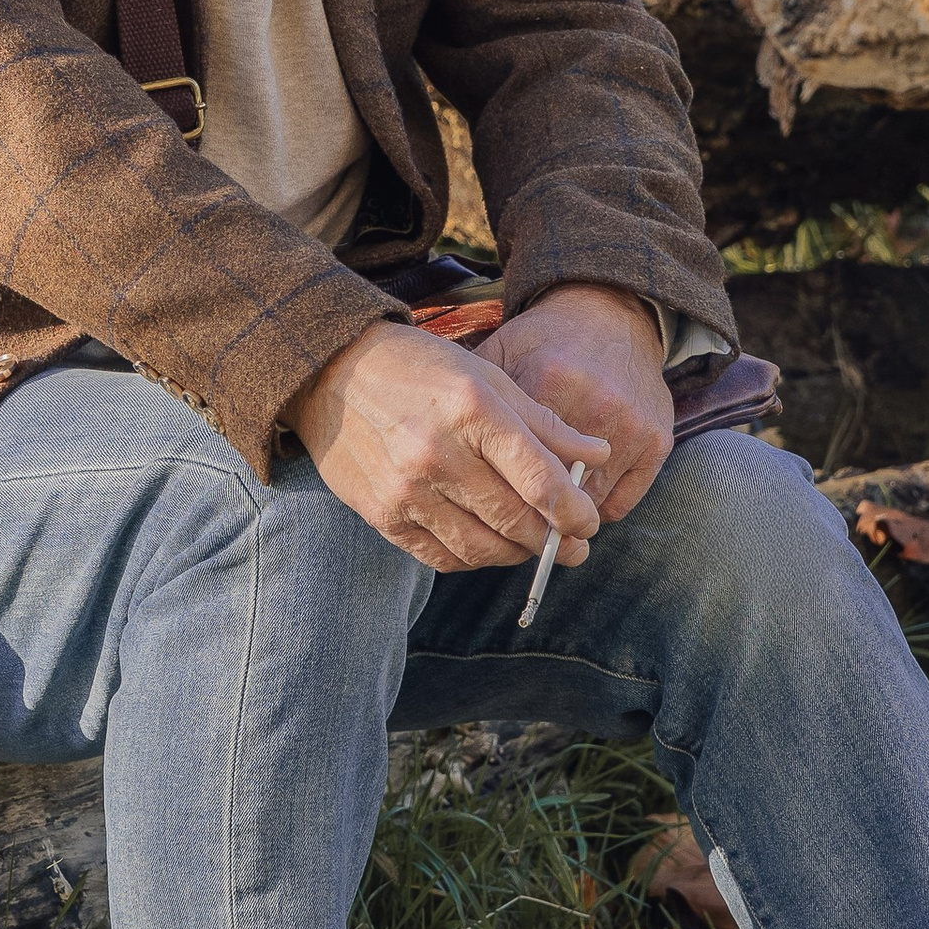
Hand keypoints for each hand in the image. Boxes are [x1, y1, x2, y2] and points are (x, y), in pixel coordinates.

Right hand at [283, 322, 607, 575]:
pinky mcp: (381, 514)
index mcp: (473, 410)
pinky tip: (487, 545)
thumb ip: (543, 422)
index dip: (575, 512)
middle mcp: (438, 454)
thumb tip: (598, 454)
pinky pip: (441, 557)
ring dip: (516, 555)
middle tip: (573, 545)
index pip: (541, 482)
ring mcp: (406, 489)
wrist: (329, 372)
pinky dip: (473, 559)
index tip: (589, 523)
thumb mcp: (486, 377)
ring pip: (482, 549)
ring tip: (532, 546)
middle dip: (554, 541)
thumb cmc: (417, 369)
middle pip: (516, 521)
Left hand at [477, 284, 674, 523]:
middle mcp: (596, 404)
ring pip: (589, 504)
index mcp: (549, 380)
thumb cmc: (546, 340)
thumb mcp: (503, 353)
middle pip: (554, 488)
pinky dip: (598, 511)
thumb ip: (474, 397)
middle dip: (529, 515)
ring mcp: (632, 426)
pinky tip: (576, 502)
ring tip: (541, 516)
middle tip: (509, 526)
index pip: (518, 458)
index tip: (480, 504)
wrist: (611, 315)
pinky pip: (623, 503)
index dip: (497, 488)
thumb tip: (434, 442)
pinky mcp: (658, 441)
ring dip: (563, 517)